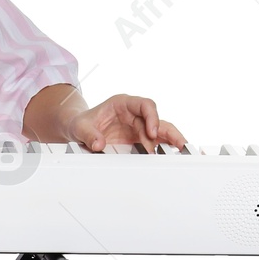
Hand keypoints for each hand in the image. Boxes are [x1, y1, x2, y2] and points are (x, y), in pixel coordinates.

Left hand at [69, 94, 186, 152]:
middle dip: (168, 131)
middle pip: (157, 119)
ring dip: (169, 141)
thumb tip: (98, 145)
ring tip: (180, 151)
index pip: (144, 105)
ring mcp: (137, 126)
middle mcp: (133, 114)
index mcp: (123, 104)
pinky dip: (163, 148)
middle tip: (178, 144)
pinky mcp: (137, 139)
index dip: (152, 117)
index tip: (151, 132)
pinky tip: (171, 155)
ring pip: (159, 131)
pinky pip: (154, 142)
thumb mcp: (80, 127)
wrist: (78, 129)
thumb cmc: (81, 123)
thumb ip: (89, 135)